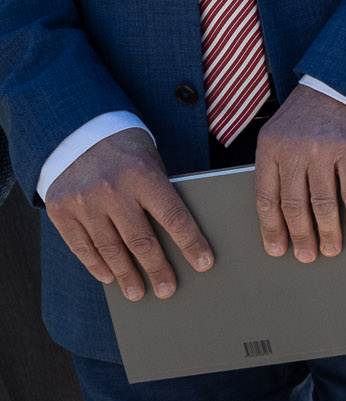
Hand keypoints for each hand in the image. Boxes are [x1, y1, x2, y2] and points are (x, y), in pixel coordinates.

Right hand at [45, 128, 211, 301]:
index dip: (190, 243)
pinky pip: (81, 246)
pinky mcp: (61, 210)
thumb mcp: (152, 162)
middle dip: (157, 269)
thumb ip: (162, 195)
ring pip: (110, 249)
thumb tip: (182, 237)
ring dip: (126, 275)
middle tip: (168, 290)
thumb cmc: (127, 151)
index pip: (173, 216)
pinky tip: (109, 277)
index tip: (204, 263)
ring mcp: (84, 202)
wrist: (79, 132)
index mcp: (144, 175)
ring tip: (138, 292)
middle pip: (140, 240)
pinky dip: (97, 265)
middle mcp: (113, 190)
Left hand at [253, 88, 345, 262]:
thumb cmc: (311, 113)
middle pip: (294, 205)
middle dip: (301, 236)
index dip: (271, 229)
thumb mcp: (282, 133)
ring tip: (332, 248)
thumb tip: (282, 215)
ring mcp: (324, 149)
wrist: (344, 81)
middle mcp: (294, 150)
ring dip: (327, 231)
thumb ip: (279, 166)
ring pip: (322, 203)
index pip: (266, 198)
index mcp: (270, 148)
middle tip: (307, 255)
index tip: (277, 249)